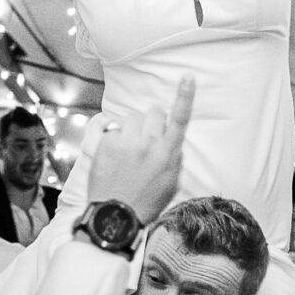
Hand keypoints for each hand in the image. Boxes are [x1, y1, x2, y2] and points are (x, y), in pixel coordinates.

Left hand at [81, 78, 193, 224]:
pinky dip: (115, 140)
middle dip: (151, 121)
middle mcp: (148, 144)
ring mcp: (126, 143)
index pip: (180, 119)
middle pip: (154, 112)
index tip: (188, 77)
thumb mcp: (171, 184)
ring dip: (133, 128)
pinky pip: (113, 130)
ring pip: (132, 118)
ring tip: (128, 150)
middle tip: (146, 139)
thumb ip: (174, 159)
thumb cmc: (145, 203)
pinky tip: (114, 158)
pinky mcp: (106, 144)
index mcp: (168, 154)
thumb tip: (171, 141)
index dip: (185, 96)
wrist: (115, 217)